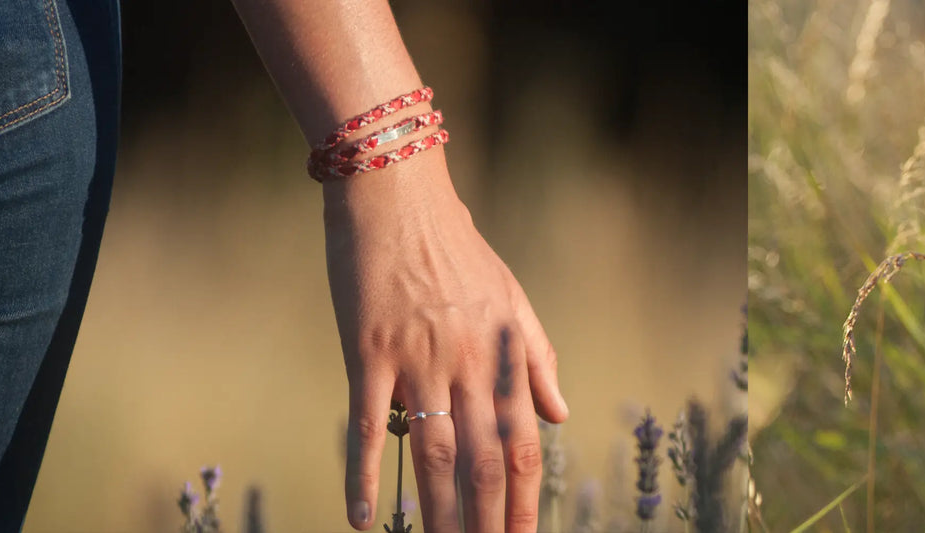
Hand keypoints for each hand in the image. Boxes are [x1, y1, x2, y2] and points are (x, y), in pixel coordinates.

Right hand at [324, 152, 569, 532]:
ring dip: (439, 513)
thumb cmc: (455, 246)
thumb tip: (560, 415)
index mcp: (505, 355)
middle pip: (485, 461)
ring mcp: (418, 360)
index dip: (524, 500)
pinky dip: (366, 474)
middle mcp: (468, 365)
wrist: (397, 193)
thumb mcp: (512, 299)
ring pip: (436, 454)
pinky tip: (365, 517)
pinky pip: (369, 424)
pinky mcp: (368, 351)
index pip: (523, 446)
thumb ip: (537, 360)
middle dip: (488, 522)